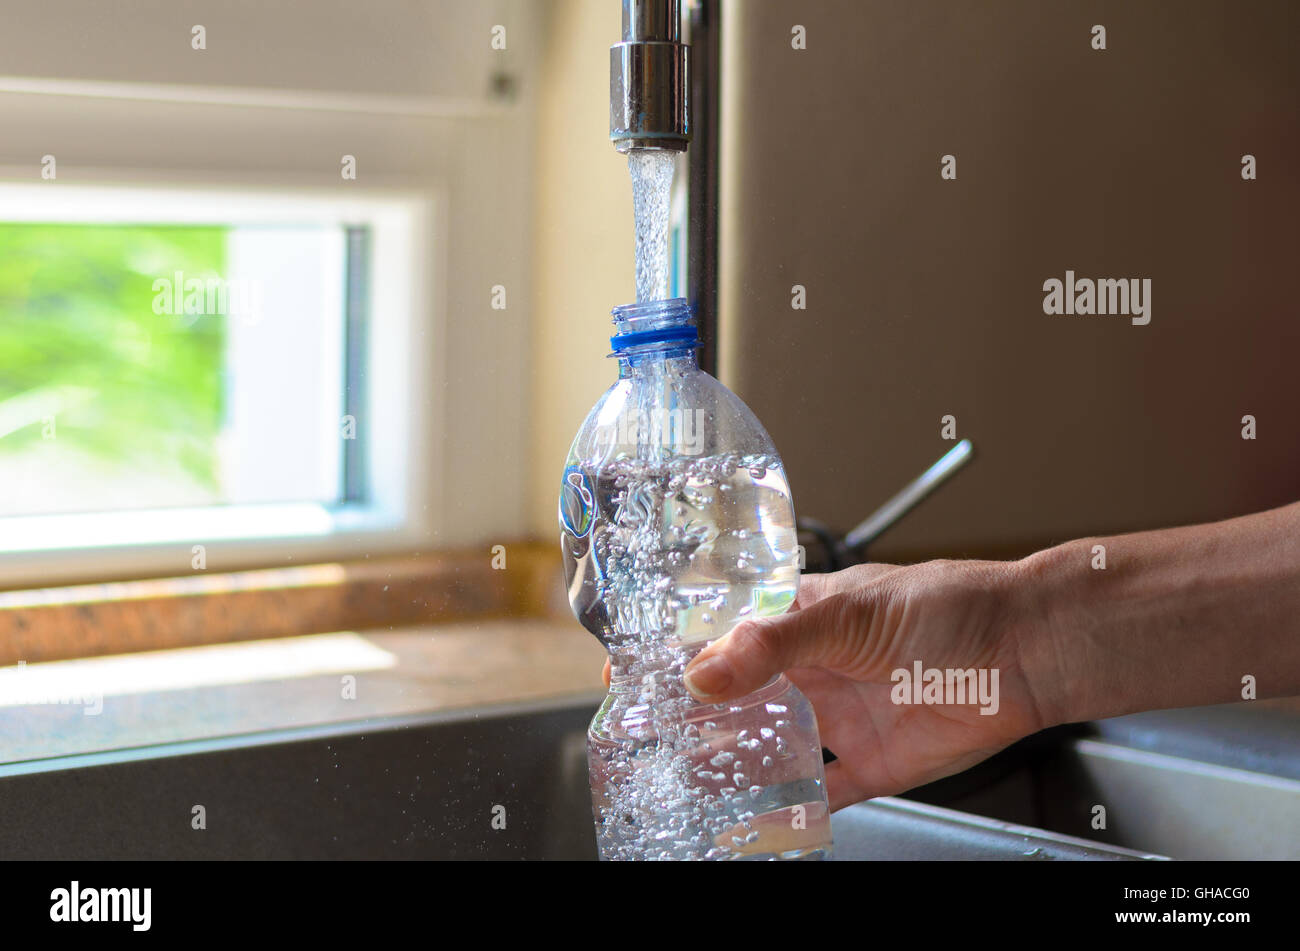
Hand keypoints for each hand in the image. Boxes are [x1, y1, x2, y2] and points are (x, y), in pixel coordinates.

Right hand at [677, 559, 1053, 809]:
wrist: (1023, 650)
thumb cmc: (947, 607)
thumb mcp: (846, 614)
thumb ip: (772, 645)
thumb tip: (703, 671)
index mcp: (803, 616)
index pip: (728, 633)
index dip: (684, 652)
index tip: (634, 672)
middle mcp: (817, 666)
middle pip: (743, 694)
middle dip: (700, 712)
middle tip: (651, 733)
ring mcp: (842, 715)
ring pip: (772, 743)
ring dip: (733, 759)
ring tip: (684, 775)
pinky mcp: (871, 762)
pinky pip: (821, 791)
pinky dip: (788, 807)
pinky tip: (752, 818)